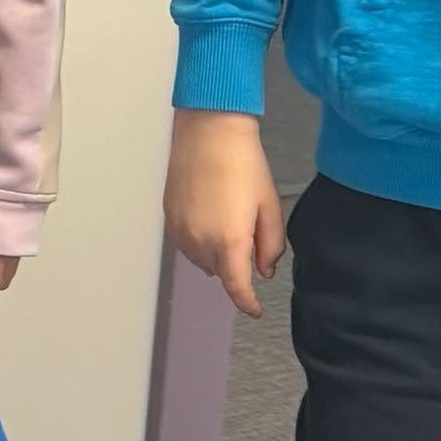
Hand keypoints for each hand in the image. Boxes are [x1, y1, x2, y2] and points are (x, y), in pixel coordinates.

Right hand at [163, 108, 286, 314]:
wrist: (209, 131)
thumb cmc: (242, 162)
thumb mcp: (269, 205)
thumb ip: (271, 244)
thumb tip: (265, 268)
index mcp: (229, 240)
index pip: (236, 287)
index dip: (247, 303)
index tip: (254, 309)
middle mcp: (200, 240)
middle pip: (219, 273)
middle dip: (235, 268)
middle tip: (249, 241)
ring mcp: (180, 228)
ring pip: (200, 260)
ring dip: (216, 256)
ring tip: (229, 228)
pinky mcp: (169, 216)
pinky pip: (184, 243)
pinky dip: (199, 243)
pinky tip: (210, 222)